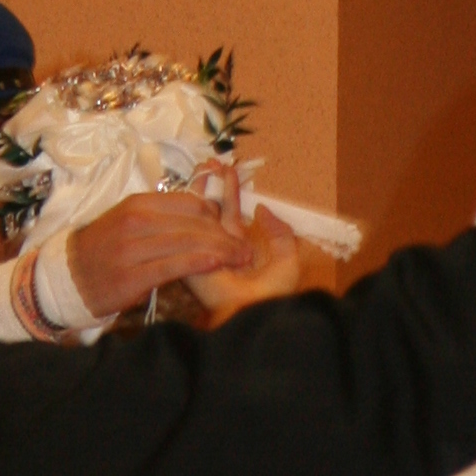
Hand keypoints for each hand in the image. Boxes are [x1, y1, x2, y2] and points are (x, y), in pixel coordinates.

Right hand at [65, 189, 251, 321]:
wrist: (68, 276)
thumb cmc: (104, 250)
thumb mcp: (129, 221)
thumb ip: (162, 216)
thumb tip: (201, 213)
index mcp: (138, 204)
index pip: (190, 203)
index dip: (217, 217)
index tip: (233, 230)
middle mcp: (136, 221)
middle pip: (193, 223)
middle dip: (225, 236)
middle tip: (246, 250)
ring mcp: (132, 248)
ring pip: (187, 243)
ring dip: (220, 251)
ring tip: (240, 259)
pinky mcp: (132, 276)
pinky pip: (173, 266)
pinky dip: (198, 264)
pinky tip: (217, 265)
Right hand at [183, 161, 304, 322]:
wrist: (254, 313)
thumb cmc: (272, 294)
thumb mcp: (287, 259)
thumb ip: (279, 232)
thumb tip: (262, 208)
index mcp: (238, 248)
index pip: (230, 213)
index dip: (229, 191)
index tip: (228, 169)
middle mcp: (218, 246)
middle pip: (210, 209)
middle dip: (209, 184)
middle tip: (209, 161)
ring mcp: (202, 250)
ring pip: (197, 214)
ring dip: (199, 189)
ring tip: (204, 166)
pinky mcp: (189, 256)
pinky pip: (188, 229)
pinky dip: (190, 207)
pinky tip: (194, 187)